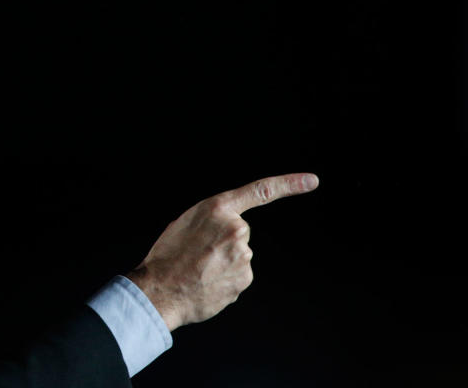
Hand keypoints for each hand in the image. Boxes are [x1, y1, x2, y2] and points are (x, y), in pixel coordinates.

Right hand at [125, 172, 318, 331]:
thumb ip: (212, 220)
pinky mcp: (245, 278)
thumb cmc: (167, 255)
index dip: (289, 184)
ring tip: (199, 268)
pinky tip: (206, 281)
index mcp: (218, 208)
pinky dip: (225, 279)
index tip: (311, 181)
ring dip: (224, 262)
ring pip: (239, 256)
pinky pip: (238, 275)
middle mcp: (236, 229)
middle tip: (199, 253)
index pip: (261, 191)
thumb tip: (223, 232)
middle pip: (240, 233)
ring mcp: (243, 255)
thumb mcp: (184, 222)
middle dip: (224, 242)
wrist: (160, 290)